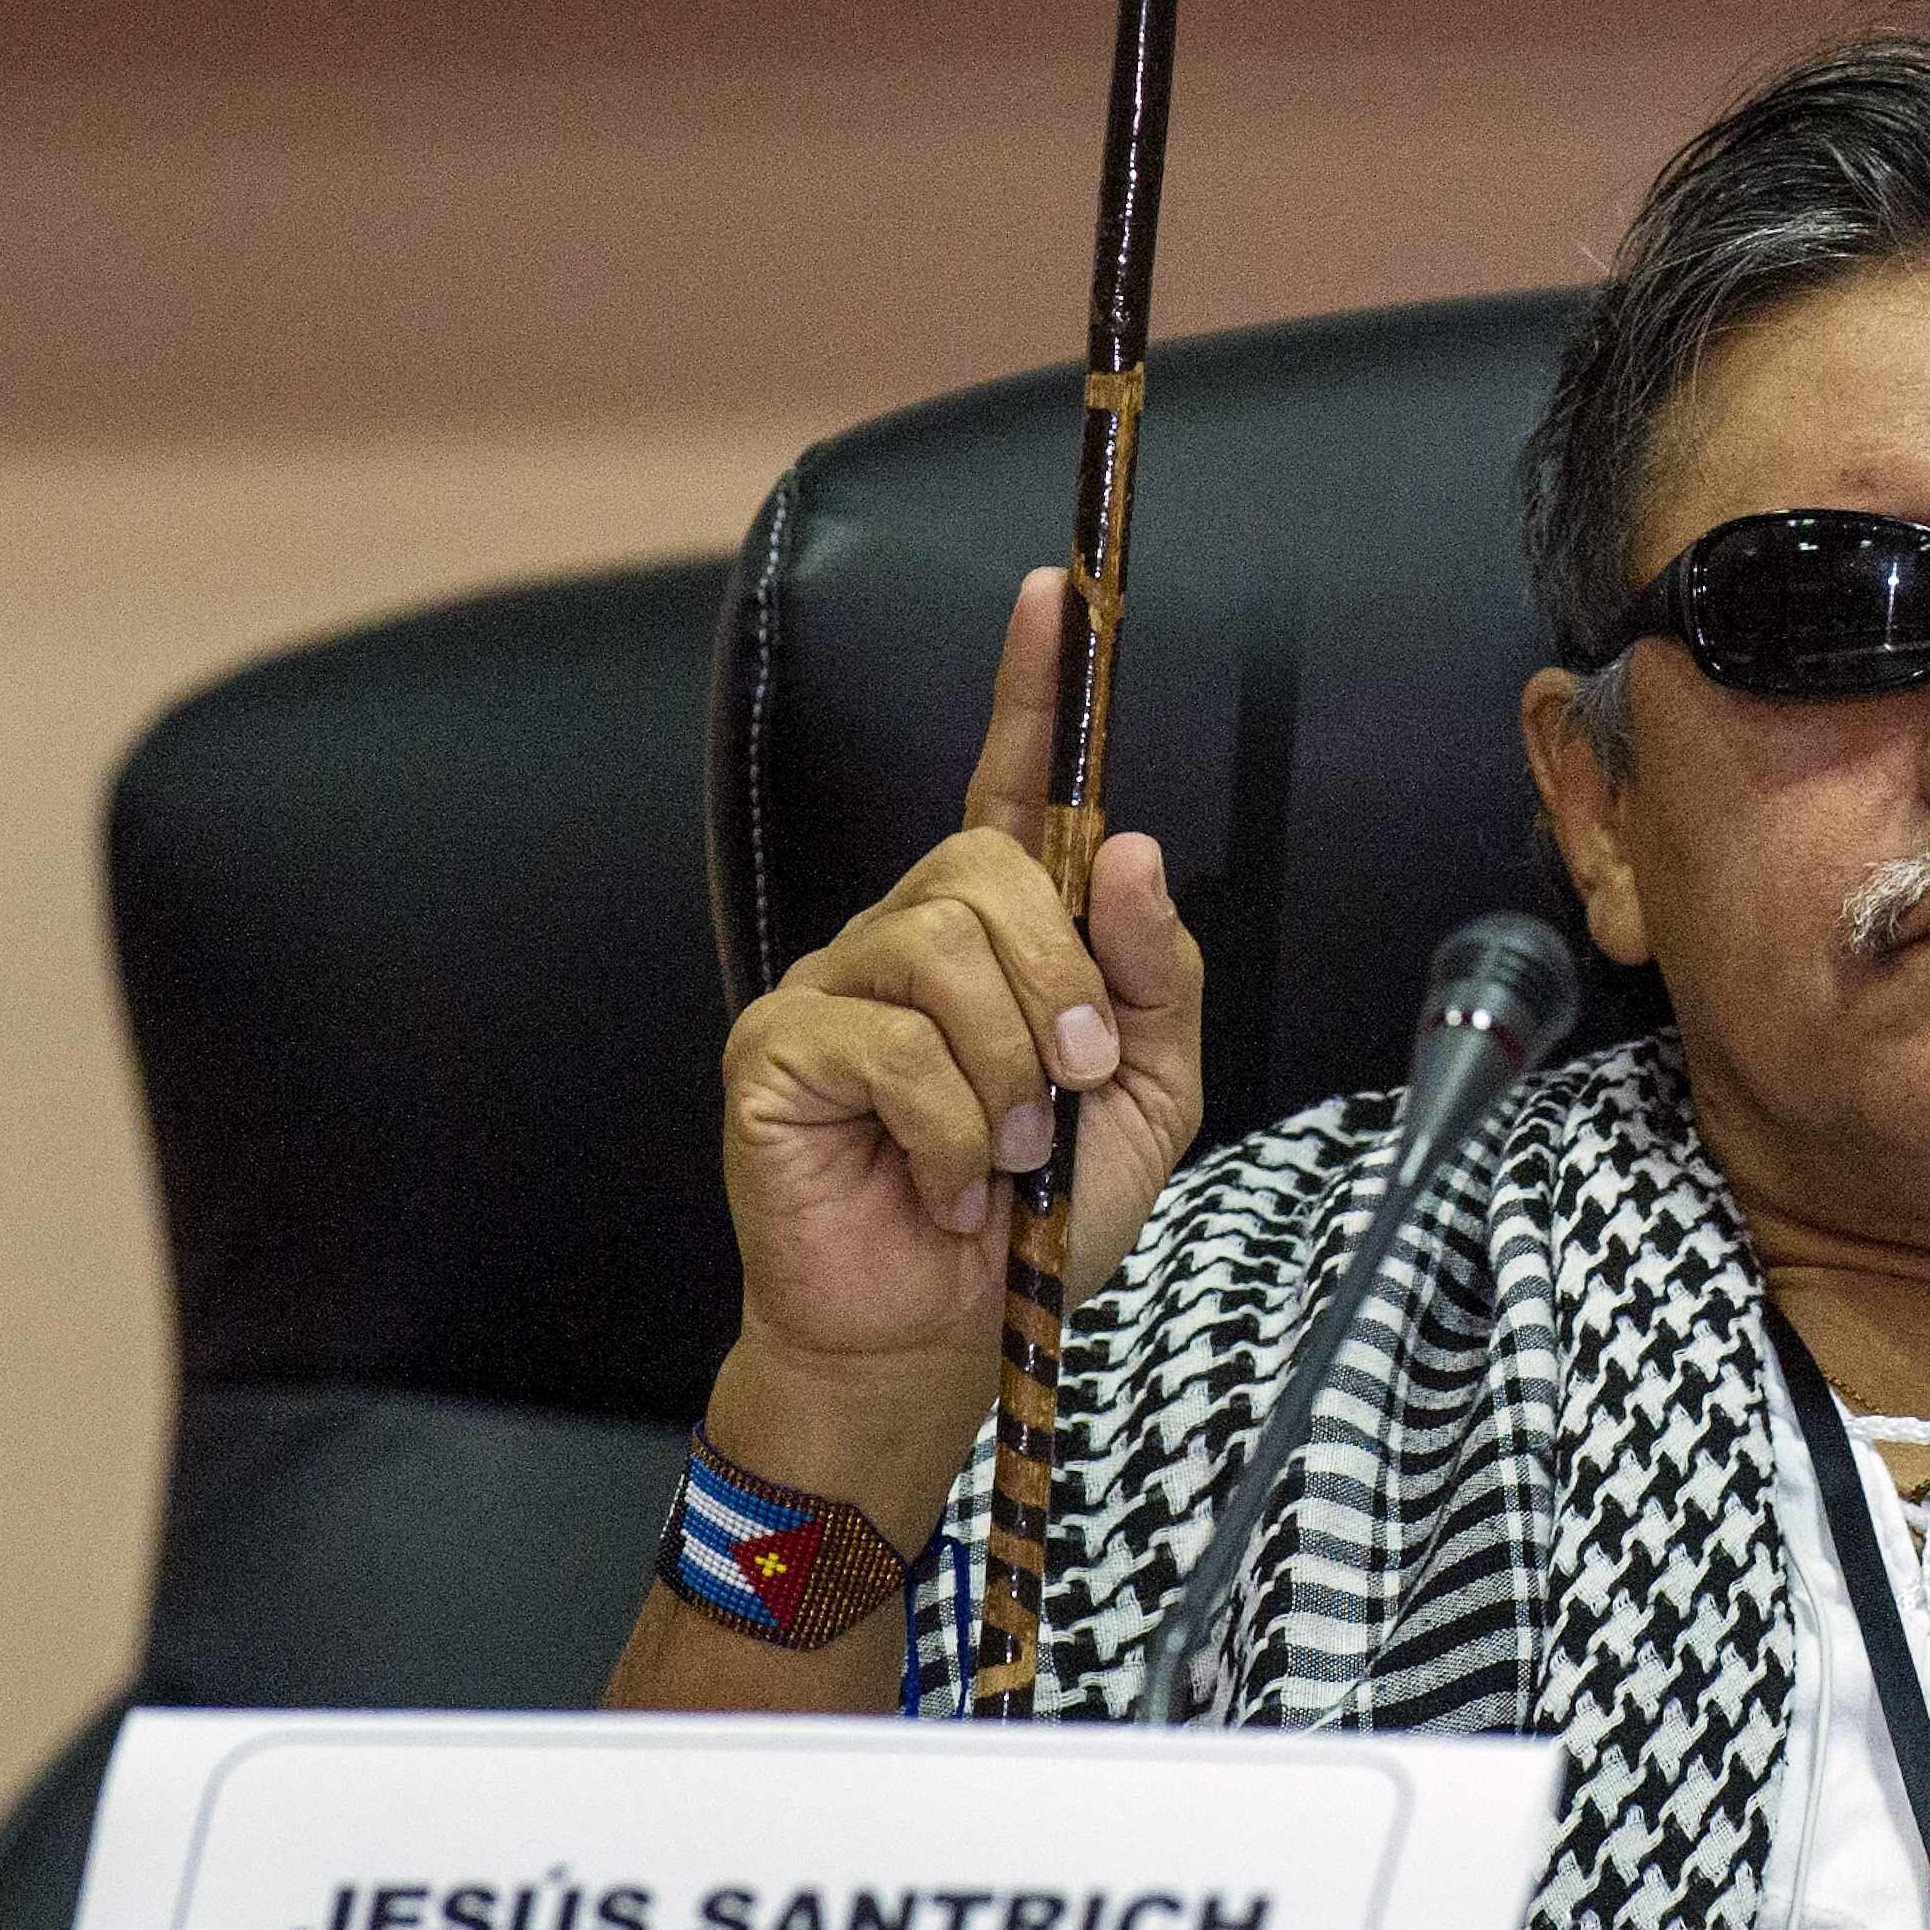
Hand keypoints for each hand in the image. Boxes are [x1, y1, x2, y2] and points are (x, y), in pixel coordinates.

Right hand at [712, 568, 1205, 1501]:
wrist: (944, 1336)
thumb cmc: (1036, 1217)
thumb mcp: (1145, 1093)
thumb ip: (1152, 976)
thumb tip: (1132, 852)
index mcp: (998, 932)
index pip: (1010, 782)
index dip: (1029, 686)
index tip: (1055, 593)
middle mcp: (905, 932)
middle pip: (991, 870)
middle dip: (1060, 982)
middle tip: (1071, 1087)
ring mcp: (832, 983)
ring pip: (941, 949)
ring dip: (1007, 1067)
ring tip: (1005, 1153)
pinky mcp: (777, 1049)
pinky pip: (890, 1044)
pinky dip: (950, 1130)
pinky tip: (944, 1184)